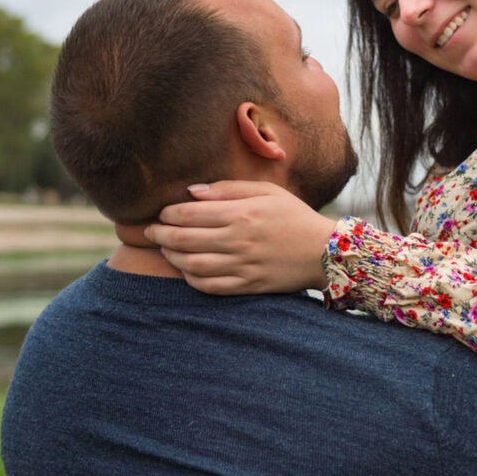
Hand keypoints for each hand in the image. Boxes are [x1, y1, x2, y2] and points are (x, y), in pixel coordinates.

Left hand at [144, 180, 337, 294]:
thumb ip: (228, 189)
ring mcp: (243, 266)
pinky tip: (187, 270)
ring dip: (172, 258)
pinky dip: (191, 279)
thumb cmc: (294, 215)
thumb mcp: (266, 191)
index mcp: (242, 214)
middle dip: (161, 235)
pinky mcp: (248, 285)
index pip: (190, 214)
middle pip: (184, 240)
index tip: (162, 213)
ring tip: (166, 250)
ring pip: (192, 266)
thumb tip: (192, 192)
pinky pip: (210, 286)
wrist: (324, 251)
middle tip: (151, 232)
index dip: (168, 214)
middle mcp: (239, 241)